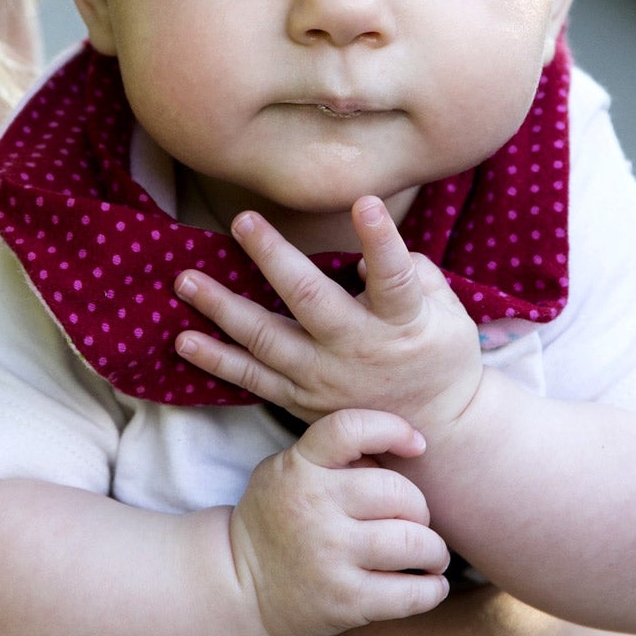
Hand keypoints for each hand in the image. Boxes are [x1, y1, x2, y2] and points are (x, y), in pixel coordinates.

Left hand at [175, 197, 485, 435]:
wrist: (435, 434)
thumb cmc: (441, 357)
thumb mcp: (450, 315)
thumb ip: (416, 276)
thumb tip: (368, 255)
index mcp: (403, 323)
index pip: (394, 277)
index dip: (381, 240)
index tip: (366, 201)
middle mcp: (357, 349)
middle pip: (309, 300)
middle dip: (273, 258)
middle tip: (242, 220)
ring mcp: (323, 377)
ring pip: (266, 339)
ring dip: (222, 308)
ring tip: (185, 281)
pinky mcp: (299, 399)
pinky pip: (251, 379)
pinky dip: (216, 360)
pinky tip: (184, 340)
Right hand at [230, 407, 451, 635]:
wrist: (238, 586)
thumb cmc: (276, 522)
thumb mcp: (285, 471)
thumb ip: (333, 457)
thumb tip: (401, 451)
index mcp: (299, 469)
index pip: (351, 429)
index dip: (393, 430)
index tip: (417, 446)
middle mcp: (314, 508)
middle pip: (399, 493)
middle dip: (420, 509)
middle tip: (417, 522)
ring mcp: (330, 556)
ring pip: (413, 543)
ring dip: (434, 550)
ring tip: (431, 554)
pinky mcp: (345, 601)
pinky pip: (410, 593)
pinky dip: (433, 589)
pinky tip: (431, 585)